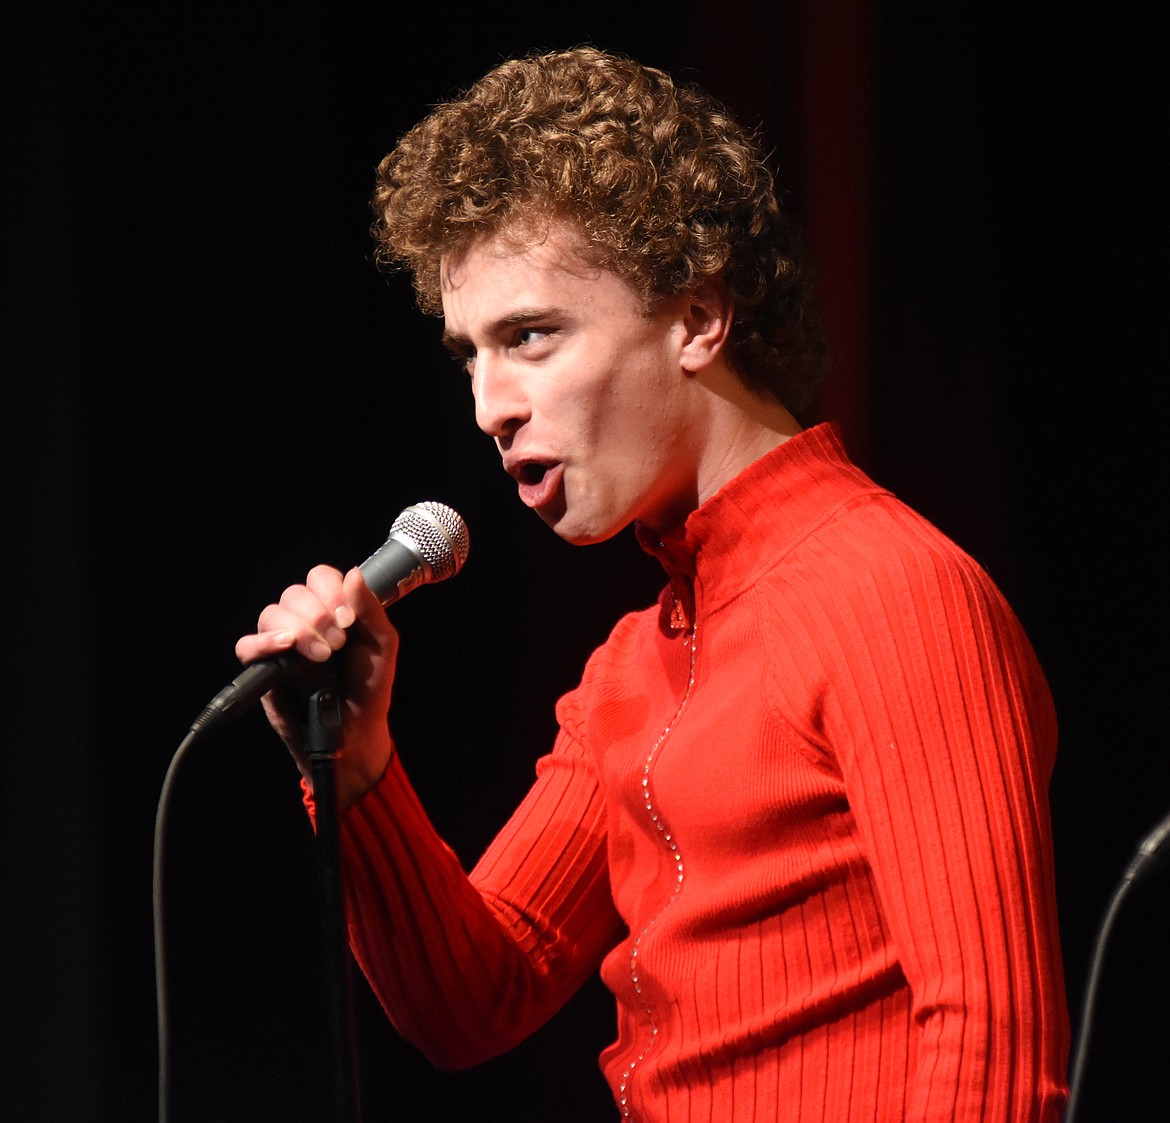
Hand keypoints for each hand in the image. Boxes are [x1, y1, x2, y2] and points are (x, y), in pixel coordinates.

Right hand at [235, 564, 397, 805]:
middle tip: (337, 643)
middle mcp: (305, 621)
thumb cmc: (369, 686)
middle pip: (294, 593)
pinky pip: (247, 645)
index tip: (348, 619)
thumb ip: (371, 609)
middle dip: (318, 615)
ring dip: (298, 629)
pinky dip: (262, 643)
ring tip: (321, 655)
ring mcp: (282, 643)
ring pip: (271, 613)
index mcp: (333, 609)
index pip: (320, 577)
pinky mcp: (264, 668)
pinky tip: (285, 648)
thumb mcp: (382, 645)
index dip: (331, 591)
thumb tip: (353, 573)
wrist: (355, 730)